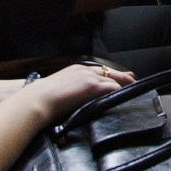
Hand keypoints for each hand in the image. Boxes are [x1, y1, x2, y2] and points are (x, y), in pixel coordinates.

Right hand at [15, 63, 134, 123]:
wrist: (36, 100)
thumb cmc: (41, 99)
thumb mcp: (58, 89)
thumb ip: (69, 90)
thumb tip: (71, 98)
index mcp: (76, 70)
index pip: (99, 70)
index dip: (111, 74)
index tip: (120, 77)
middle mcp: (84, 70)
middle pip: (110, 72)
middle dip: (123, 77)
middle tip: (134, 81)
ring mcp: (89, 77)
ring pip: (113, 80)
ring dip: (124, 86)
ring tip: (134, 91)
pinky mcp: (91, 86)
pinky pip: (111, 88)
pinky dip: (120, 92)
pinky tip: (126, 97)